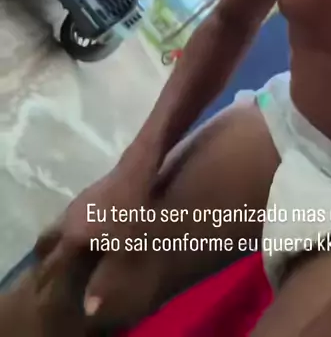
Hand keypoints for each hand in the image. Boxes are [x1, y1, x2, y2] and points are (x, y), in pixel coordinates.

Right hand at [35, 161, 155, 322]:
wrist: (142, 165)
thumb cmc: (136, 211)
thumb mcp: (125, 249)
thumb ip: (105, 281)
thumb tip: (89, 307)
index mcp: (75, 232)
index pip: (53, 259)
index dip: (49, 275)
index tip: (46, 287)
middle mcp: (72, 216)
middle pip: (48, 238)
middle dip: (47, 254)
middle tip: (50, 269)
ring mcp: (80, 201)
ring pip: (60, 223)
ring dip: (60, 238)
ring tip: (67, 252)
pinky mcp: (92, 190)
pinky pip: (71, 215)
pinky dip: (71, 227)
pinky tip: (88, 230)